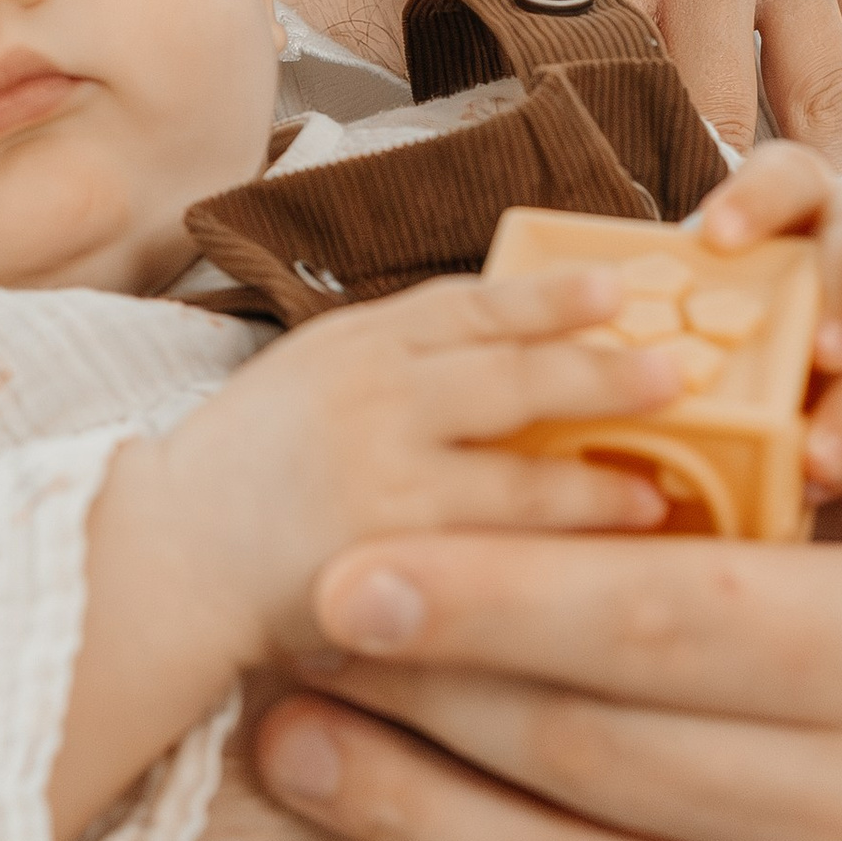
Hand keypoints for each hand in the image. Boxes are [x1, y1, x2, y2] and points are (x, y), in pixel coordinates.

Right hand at [49, 269, 675, 840]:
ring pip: (517, 466)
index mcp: (349, 343)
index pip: (464, 304)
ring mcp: (377, 470)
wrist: (162, 558)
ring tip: (667, 478)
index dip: (546, 294)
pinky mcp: (384, 547)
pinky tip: (614, 545)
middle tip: (679, 365)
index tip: (618, 282)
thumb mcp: (305, 382)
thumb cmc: (243, 476)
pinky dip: (564, 541)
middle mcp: (367, 393)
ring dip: (602, 472)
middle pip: (506, 370)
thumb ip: (394, 363)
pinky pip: (496, 544)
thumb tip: (512, 346)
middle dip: (599, 366)